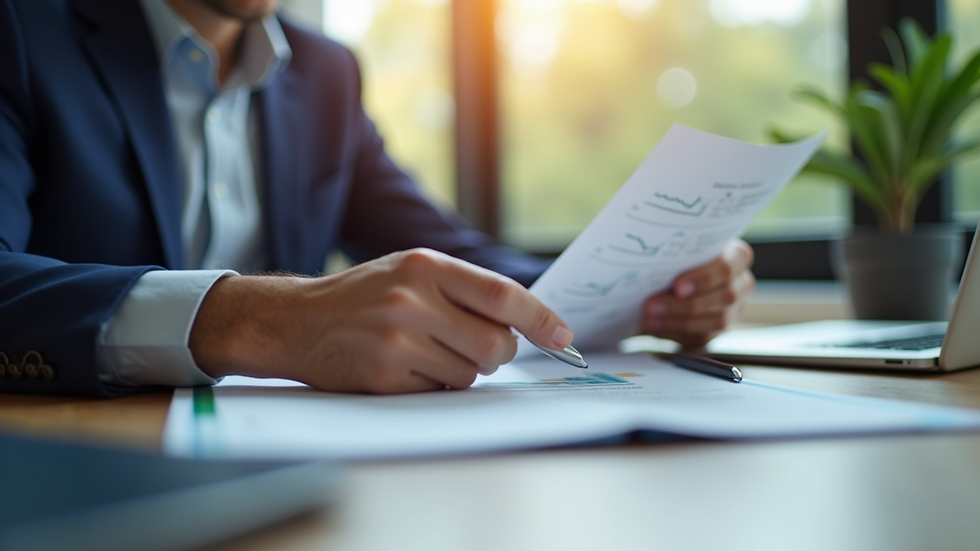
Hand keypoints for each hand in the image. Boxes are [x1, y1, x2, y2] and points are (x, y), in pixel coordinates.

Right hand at [188, 249, 572, 393]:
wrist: (295, 321)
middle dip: (499, 353)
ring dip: (462, 370)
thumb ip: (461, 289)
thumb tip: (524, 322)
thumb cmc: (362, 296)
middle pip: (495, 343)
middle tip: (477, 347)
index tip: (563, 337)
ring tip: (427, 352)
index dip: (540, 319)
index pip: (501, 295)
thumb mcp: (409, 271)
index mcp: (425, 266)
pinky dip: (434, 385)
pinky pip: (439, 391)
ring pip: (471, 373)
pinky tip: (405, 367)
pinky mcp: (385, 377)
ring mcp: (398, 340)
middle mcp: (412, 300)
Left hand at [641, 238, 754, 347]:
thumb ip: (674, 254)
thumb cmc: (676, 255)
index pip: (727, 267)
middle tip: (653, 306)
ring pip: (716, 321)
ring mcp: (734, 308)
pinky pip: (703, 336)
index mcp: (737, 256)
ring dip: (678, 322)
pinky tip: (655, 327)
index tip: (677, 287)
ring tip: (650, 319)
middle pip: (723, 297)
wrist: (670, 274)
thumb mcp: (678, 249)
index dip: (704, 279)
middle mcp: (741, 283)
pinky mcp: (719, 328)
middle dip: (685, 305)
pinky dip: (676, 332)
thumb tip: (651, 265)